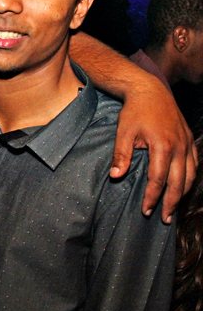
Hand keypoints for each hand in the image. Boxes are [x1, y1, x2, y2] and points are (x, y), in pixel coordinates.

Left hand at [111, 77, 196, 222]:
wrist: (150, 91)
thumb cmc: (134, 111)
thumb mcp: (123, 132)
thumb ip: (121, 155)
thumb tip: (115, 177)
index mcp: (162, 146)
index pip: (158, 180)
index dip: (152, 197)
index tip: (145, 210)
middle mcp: (179, 146)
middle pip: (179, 183)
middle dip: (172, 203)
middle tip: (165, 219)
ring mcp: (187, 143)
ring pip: (191, 175)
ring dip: (183, 194)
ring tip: (174, 209)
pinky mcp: (189, 140)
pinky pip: (194, 164)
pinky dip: (190, 178)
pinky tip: (183, 188)